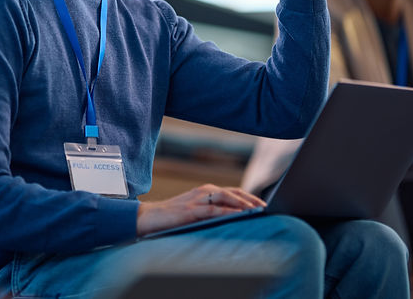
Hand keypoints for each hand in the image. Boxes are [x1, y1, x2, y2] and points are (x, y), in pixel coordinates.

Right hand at [136, 184, 265, 235]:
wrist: (148, 218)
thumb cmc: (171, 217)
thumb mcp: (194, 212)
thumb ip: (211, 212)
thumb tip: (233, 220)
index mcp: (205, 191)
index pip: (232, 192)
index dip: (248, 196)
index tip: (262, 204)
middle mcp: (203, 192)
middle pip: (232, 192)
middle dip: (250, 198)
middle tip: (264, 206)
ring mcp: (197, 200)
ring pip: (225, 197)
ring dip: (242, 203)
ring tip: (256, 210)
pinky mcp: (191, 210)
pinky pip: (213, 210)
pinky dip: (228, 211)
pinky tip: (239, 215)